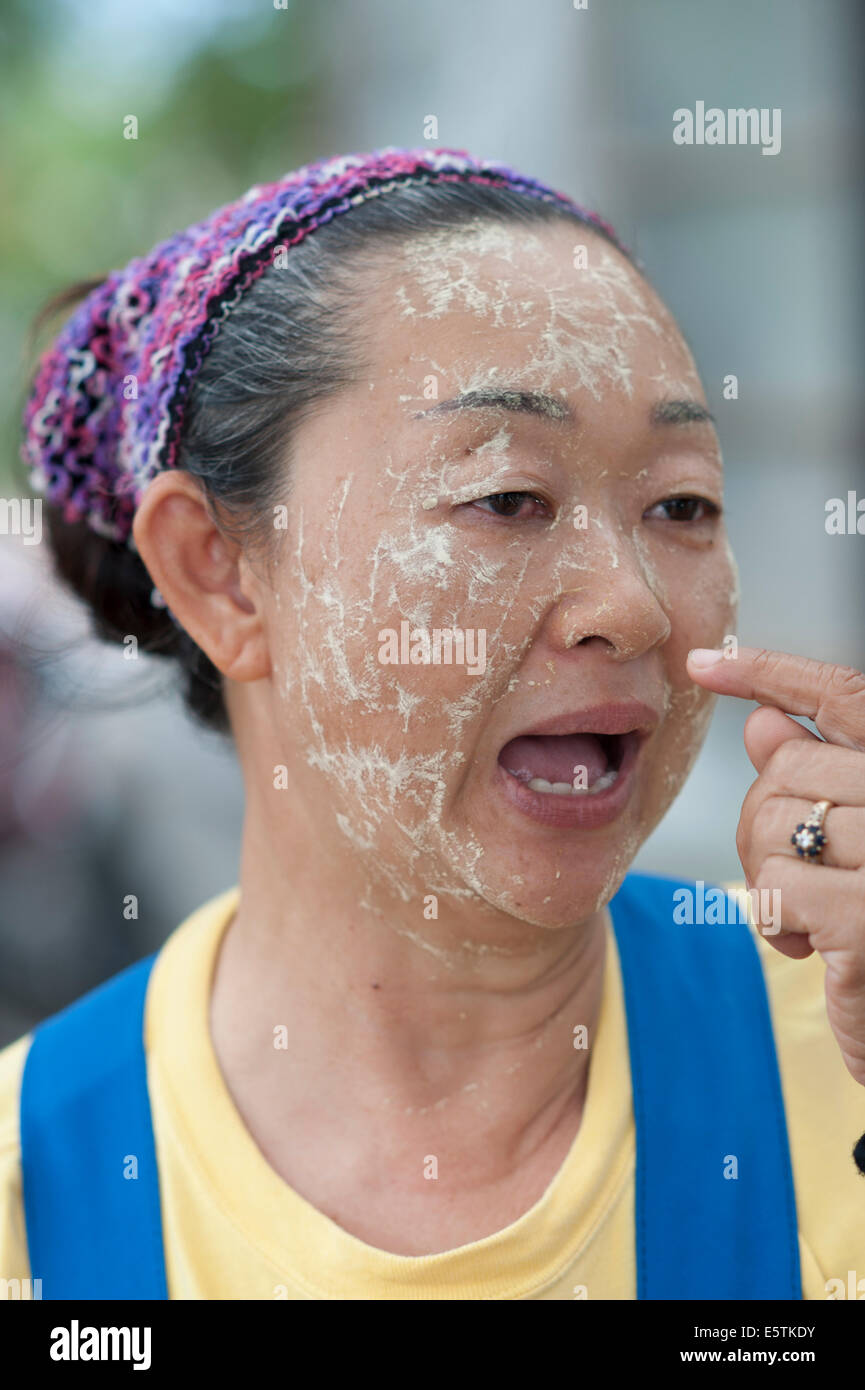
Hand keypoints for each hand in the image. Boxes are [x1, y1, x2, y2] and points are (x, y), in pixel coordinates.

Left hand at [686, 645, 864, 1087]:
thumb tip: (760, 722)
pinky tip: (811, 951)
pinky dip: (773, 921)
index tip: (699, 662)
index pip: (845, 695)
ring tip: (808, 916)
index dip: (770, 670)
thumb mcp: (852, 846)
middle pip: (787, 764)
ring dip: (766, 877)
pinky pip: (775, 887)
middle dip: (762, 821)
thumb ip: (818, 778)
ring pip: (772, 823)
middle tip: (792, 877)